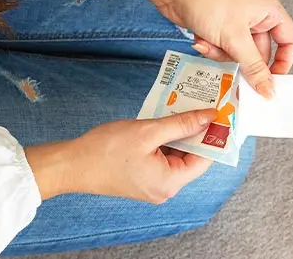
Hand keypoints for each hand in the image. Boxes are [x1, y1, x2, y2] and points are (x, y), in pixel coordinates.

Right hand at [25, 109, 216, 202]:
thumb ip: (181, 124)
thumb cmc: (105, 150)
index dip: (213, 135)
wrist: (71, 164)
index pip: (205, 158)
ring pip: (177, 155)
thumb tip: (209, 117)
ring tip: (185, 108)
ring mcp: (154, 184)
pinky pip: (163, 157)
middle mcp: (166, 188)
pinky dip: (166, 139)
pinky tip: (166, 120)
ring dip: (180, 133)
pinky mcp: (143, 177)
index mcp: (170, 182)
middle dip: (196, 130)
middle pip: (192, 156)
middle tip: (202, 104)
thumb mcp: (148, 132)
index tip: (220, 114)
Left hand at [135, 0, 292, 98]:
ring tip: (209, 43)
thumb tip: (269, 90)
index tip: (272, 82)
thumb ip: (254, 67)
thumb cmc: (208, 0)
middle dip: (243, 61)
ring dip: (223, 54)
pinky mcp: (220, 26)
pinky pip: (223, 48)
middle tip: (234, 72)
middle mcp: (257, 15)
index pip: (289, 41)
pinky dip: (212, 48)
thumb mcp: (235, 38)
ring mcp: (237, 21)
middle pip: (260, 53)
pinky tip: (200, 40)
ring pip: (239, 54)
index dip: (283, 63)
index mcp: (270, 10)